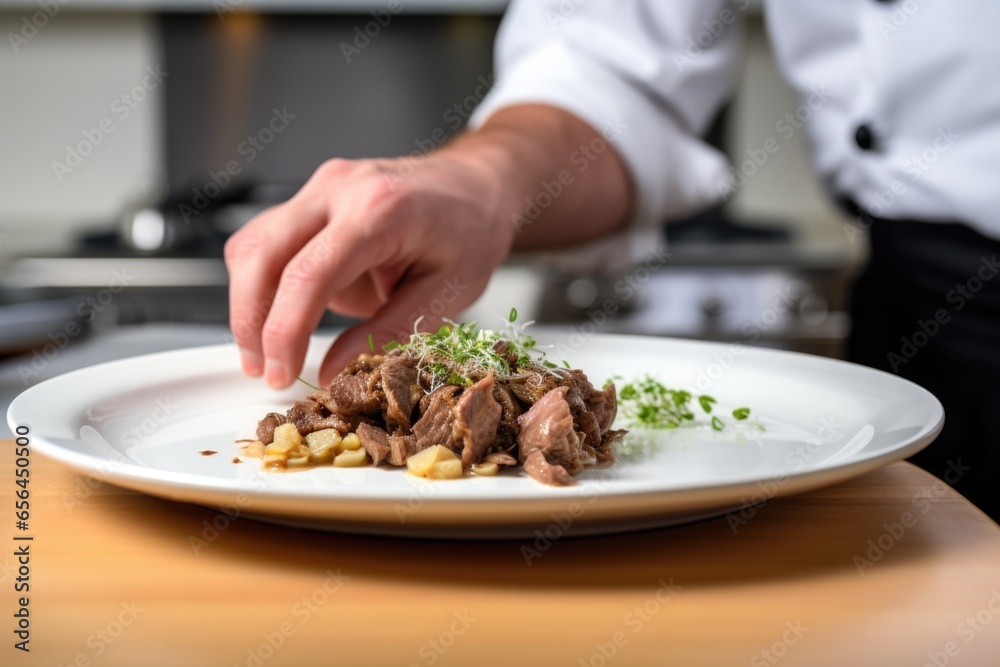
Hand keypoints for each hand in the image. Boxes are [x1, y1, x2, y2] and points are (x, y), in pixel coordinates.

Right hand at [224, 151, 514, 387]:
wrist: (478, 184)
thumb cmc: (473, 232)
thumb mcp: (448, 294)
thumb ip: (388, 334)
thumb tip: (330, 371)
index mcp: (381, 210)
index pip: (308, 274)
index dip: (284, 330)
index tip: (280, 372)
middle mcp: (341, 188)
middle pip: (261, 253)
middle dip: (250, 320)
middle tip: (263, 370)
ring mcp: (322, 186)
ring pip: (252, 244)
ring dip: (250, 302)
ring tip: (268, 351)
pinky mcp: (313, 195)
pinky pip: (267, 238)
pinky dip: (265, 281)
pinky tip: (288, 311)